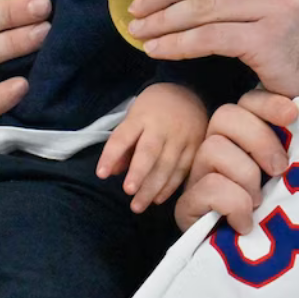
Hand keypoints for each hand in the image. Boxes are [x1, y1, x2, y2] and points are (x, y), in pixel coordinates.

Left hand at [97, 82, 206, 212]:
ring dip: (152, 188)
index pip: (123, 136)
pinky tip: (158, 199)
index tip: (101, 174)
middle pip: (149, 152)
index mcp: (141, 116)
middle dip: (138, 173)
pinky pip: (184, 170)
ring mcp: (182, 137)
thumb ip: (124, 144)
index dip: (111, 155)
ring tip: (138, 205)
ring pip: (168, 166)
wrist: (190, 92)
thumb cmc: (154, 108)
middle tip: (128, 192)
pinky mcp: (197, 147)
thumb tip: (113, 172)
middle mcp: (162, 126)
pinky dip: (170, 187)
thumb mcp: (134, 116)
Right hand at [173, 90, 296, 233]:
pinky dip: (235, 205)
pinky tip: (245, 223)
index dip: (268, 103)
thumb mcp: (291, 180)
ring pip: (214, 148)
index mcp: (243, 139)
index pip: (248, 102)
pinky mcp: (187, 206)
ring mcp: (198, 176)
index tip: (293, 115)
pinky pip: (210, 187)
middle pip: (225, 116)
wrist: (258, 267)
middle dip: (259, 140)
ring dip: (245, 178)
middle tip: (279, 170)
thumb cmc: (280, 219)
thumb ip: (292, 152)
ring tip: (258, 203)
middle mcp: (216, 149)